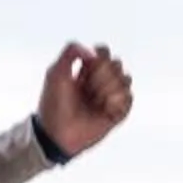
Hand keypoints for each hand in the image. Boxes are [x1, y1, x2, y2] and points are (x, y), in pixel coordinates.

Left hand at [37, 42, 132, 158]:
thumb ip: (70, 52)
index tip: (87, 67)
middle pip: (116, 63)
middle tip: (87, 89)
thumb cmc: (54, 105)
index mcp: (87, 70)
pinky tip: (103, 110)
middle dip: (102, 75)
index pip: (104, 52)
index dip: (100, 56)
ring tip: (95, 101)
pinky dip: (116, 102)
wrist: (58, 132)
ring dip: (108, 89)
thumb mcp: (55, 73)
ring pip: (126, 79)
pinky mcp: (118, 113)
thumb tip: (91, 50)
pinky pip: (128, 97)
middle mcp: (101, 82)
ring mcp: (110, 97)